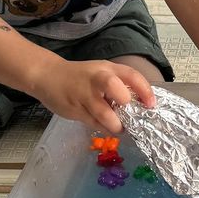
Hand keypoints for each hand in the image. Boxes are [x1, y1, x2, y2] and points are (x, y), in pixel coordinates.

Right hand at [32, 57, 155, 132]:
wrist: (47, 76)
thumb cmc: (81, 77)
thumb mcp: (101, 73)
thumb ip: (119, 85)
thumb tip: (140, 104)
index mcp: (107, 68)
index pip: (131, 75)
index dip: (144, 90)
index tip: (151, 104)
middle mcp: (96, 79)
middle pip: (114, 86)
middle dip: (125, 103)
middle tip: (130, 114)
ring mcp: (84, 95)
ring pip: (104, 114)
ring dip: (116, 125)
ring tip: (120, 128)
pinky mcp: (75, 109)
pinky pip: (94, 124)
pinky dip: (104, 129)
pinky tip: (107, 128)